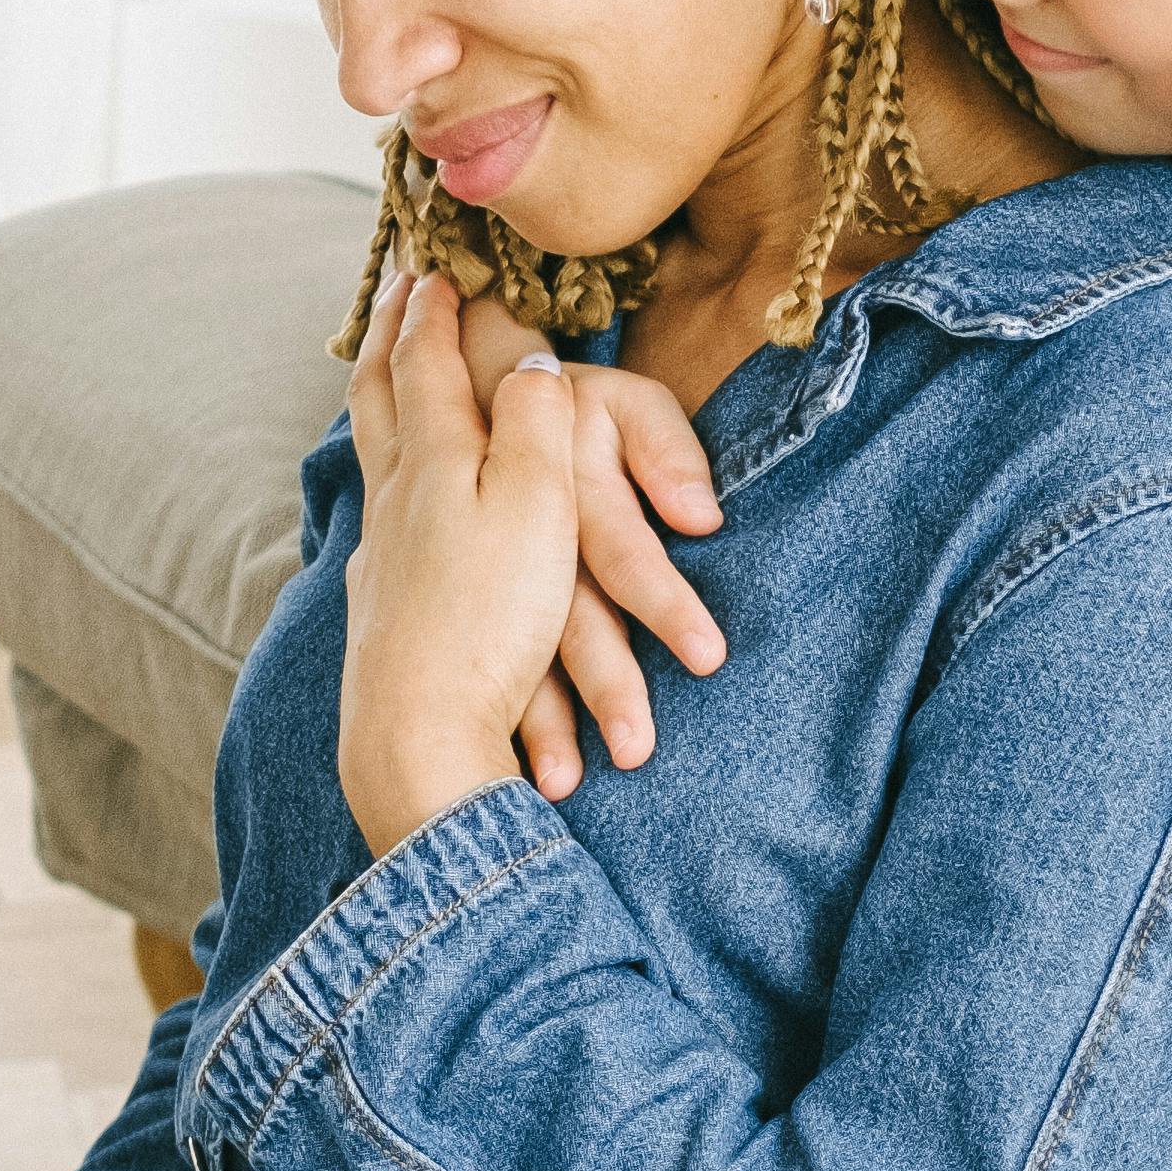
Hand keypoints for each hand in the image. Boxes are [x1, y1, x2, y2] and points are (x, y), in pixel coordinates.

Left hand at [338, 274, 584, 853]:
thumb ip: (535, 420)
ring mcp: (381, 552)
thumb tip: (532, 361)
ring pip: (370, 454)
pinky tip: (389, 501)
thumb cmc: (489, 617)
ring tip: (384, 374)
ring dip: (380, 400)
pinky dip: (383, 478)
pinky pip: (379, 516)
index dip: (430, 306)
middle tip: (398, 293)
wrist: (422, 738)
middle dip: (392, 337)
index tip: (431, 263)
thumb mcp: (535, 501)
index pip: (423, 359)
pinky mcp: (384, 607)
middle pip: (378, 396)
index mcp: (433, 458)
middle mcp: (394, 495)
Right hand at [454, 297, 725, 796]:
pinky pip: (475, 652)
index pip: (619, 544)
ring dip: (539, 716)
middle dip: (603, 682)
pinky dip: (498, 710)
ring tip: (565, 783)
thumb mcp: (624, 401)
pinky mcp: (462, 592)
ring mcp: (480, 565)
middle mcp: (520, 526)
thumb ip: (666, 450)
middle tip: (638, 753)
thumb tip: (702, 519)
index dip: (662, 597)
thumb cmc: (579, 405)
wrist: (467, 387)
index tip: (709, 657)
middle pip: (564, 610)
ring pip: (511, 641)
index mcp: (563, 473)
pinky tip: (512, 763)